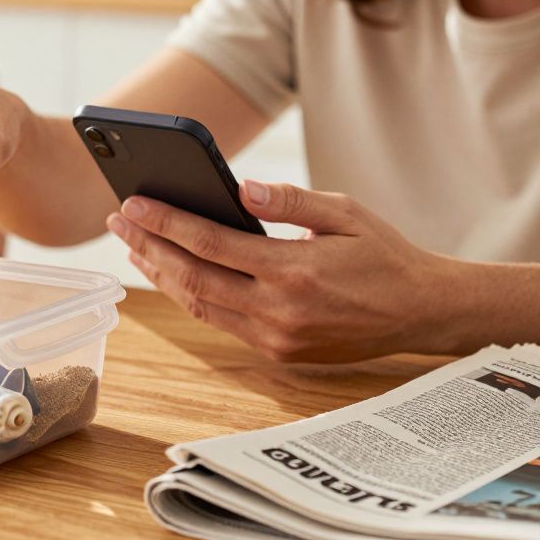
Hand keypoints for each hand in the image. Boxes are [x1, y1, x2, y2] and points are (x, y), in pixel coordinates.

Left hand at [106, 180, 460, 362]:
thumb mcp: (345, 214)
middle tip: (118, 221)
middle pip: (191, 278)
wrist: (421, 312)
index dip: (164, 223)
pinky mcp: (277, 352)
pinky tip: (171, 273)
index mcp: (294, 271)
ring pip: (199, 305)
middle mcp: (279, 311)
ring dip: (160, 275)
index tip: (132, 204)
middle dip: (148, 247)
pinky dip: (189, 296)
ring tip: (134, 246)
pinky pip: (219, 321)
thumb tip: (239, 187)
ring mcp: (276, 337)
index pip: (210, 244)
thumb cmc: (383, 254)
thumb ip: (289, 201)